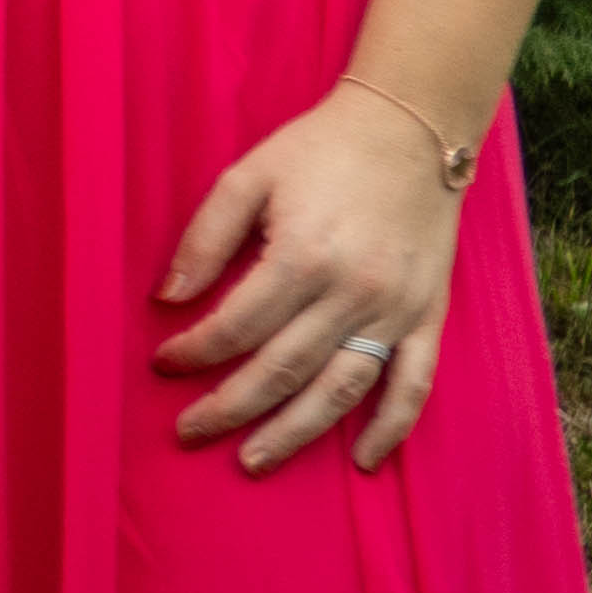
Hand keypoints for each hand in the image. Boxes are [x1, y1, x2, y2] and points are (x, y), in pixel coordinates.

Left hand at [155, 86, 467, 474]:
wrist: (411, 132)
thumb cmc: (319, 150)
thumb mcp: (247, 176)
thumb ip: (204, 238)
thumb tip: (167, 298)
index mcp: (302, 257)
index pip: (236, 326)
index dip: (193, 352)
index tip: (163, 365)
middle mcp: (352, 293)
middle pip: (282, 369)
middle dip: (229, 408)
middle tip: (189, 432)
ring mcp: (396, 311)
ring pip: (341, 389)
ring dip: (296, 432)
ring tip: (253, 460)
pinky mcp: (429, 317)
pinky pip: (414, 385)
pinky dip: (391, 428)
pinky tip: (365, 460)